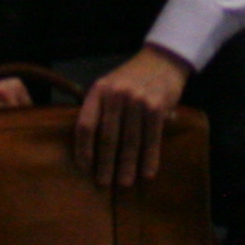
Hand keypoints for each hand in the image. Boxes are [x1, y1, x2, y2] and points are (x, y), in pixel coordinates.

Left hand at [72, 50, 189, 186]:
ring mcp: (137, 100)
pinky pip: (151, 138)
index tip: (84, 168)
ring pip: (130, 141)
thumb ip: (99, 110)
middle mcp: (116, 94)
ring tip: (124, 183)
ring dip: (127, 166)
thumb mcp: (109, 86)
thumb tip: (89, 148)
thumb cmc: (131, 78)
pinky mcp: (156, 106)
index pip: (86, 125)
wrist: (161, 60)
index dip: (83, 149)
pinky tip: (147, 173)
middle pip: (108, 137)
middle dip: (105, 164)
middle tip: (103, 184)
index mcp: (99, 91)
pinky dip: (150, 158)